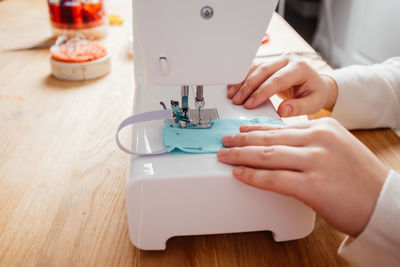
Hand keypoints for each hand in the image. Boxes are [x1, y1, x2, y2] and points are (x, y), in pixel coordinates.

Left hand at [217, 118, 388, 236]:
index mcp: (324, 127)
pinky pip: (274, 178)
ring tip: (224, 156)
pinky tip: (239, 173)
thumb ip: (309, 142)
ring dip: (240, 155)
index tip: (240, 131)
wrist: (385, 202)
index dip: (255, 129)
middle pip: (269, 138)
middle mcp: (318, 139)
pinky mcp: (313, 185)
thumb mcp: (336, 147)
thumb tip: (277, 144)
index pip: (280, 127)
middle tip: (225, 142)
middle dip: (242, 140)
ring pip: (267, 155)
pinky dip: (253, 176)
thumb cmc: (360, 178)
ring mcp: (316, 161)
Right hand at [227, 54, 337, 116]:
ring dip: (242, 82)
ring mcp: (277, 59)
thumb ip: (299, 107)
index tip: (250, 104)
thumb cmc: (314, 94)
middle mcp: (288, 60)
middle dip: (248, 87)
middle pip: (263, 71)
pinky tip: (233, 87)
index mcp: (300, 68)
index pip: (277, 79)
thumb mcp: (313, 103)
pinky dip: (242, 78)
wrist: (315, 84)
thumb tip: (283, 110)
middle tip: (237, 101)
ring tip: (232, 95)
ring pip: (255, 68)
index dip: (262, 92)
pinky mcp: (269, 63)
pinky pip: (253, 69)